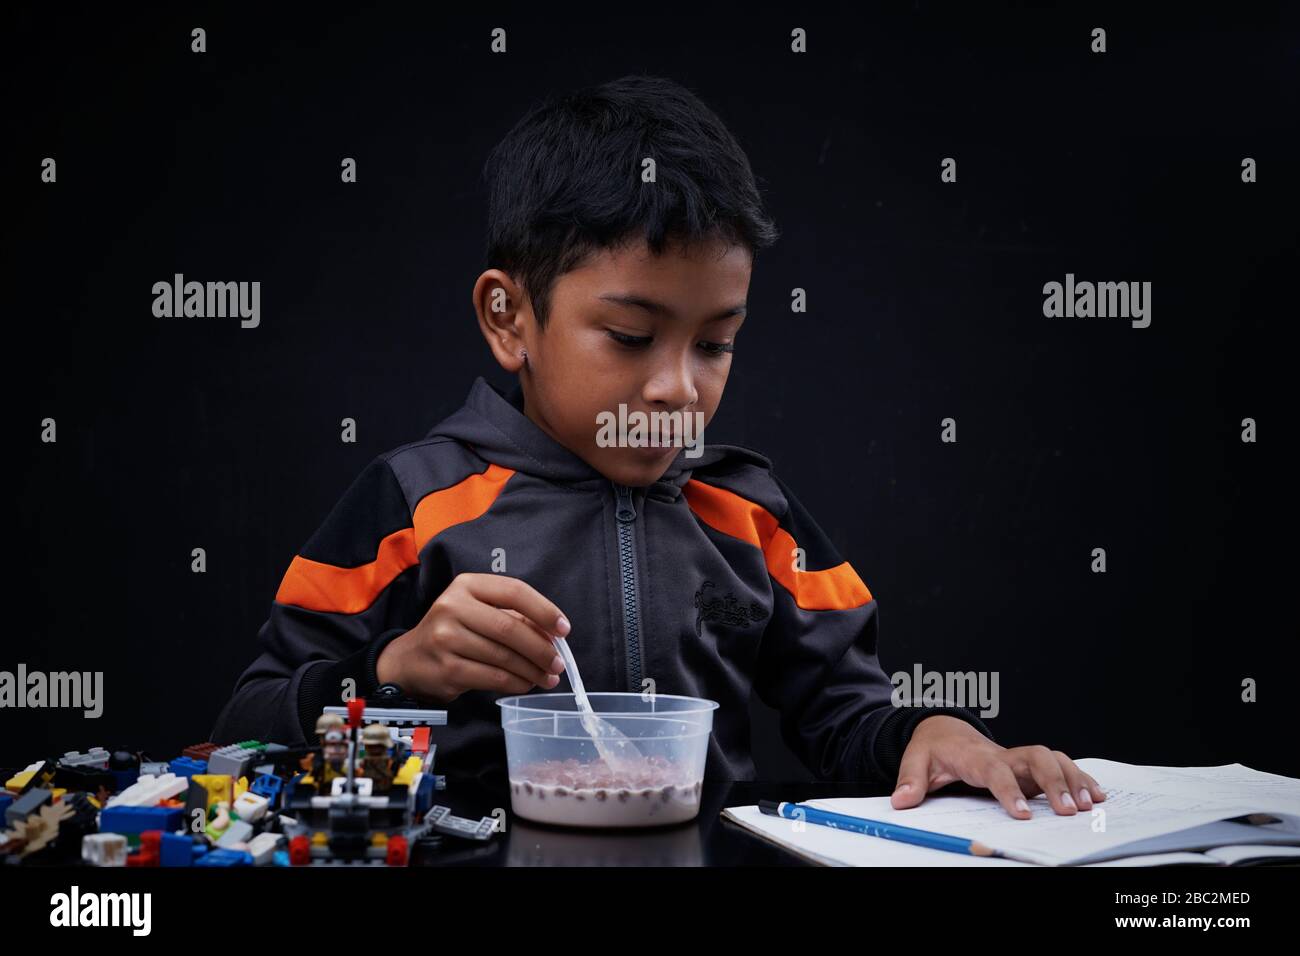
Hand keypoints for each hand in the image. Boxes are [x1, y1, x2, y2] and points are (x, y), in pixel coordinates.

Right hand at [375, 573, 569, 704]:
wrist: (409, 660)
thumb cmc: (454, 632)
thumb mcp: (477, 611)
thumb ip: (512, 616)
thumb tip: (553, 636)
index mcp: (467, 585)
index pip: (514, 590)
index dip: (544, 610)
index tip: (564, 629)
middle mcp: (453, 607)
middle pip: (510, 627)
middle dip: (541, 648)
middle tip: (558, 663)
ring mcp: (447, 638)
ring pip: (504, 656)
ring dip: (532, 670)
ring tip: (547, 677)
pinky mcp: (447, 668)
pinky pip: (493, 677)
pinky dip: (516, 683)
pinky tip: (526, 684)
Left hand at [890, 715, 1106, 818]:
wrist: (944, 729)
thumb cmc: (933, 748)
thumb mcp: (915, 760)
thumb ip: (910, 780)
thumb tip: (901, 801)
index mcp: (975, 756)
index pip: (996, 770)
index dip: (1009, 791)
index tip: (1022, 815)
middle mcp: (1003, 755)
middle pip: (1036, 757)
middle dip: (1054, 782)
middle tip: (1068, 811)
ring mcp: (1020, 760)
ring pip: (1053, 759)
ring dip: (1073, 779)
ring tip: (1089, 806)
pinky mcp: (1030, 768)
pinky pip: (1061, 767)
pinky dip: (1081, 778)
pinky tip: (1097, 795)